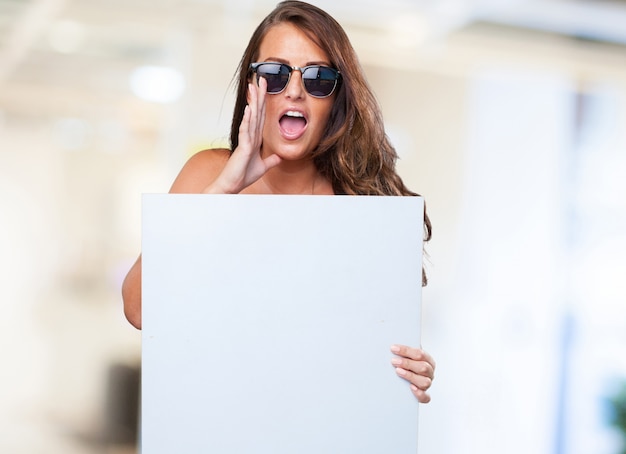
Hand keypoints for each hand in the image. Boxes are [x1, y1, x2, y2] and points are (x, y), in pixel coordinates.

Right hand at [204, 78, 281, 193]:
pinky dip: (249, 119)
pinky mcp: (243, 147)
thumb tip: (280, 157)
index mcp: (254, 139)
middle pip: (256, 112)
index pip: (261, 117)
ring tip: (254, 86)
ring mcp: (246, 140)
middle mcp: (250, 136)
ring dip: (254, 102)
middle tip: (261, 78)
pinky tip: (250, 108)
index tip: (265, 88)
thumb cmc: (243, 176)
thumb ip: (271, 161)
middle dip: (259, 95)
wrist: (231, 186)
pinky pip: (246, 131)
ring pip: (251, 117)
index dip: (263, 102)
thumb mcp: (262, 167)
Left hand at [391, 344, 434, 402]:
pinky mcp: (424, 395)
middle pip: (423, 367)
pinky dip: (419, 393)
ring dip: (410, 376)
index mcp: (428, 360)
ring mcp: (428, 384)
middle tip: (394, 361)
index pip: (420, 354)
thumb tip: (394, 346)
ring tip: (398, 371)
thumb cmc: (408, 364)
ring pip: (424, 382)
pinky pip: (425, 397)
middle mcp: (430, 372)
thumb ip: (405, 351)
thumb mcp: (409, 355)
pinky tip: (411, 388)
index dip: (406, 350)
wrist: (410, 377)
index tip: (393, 348)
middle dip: (407, 363)